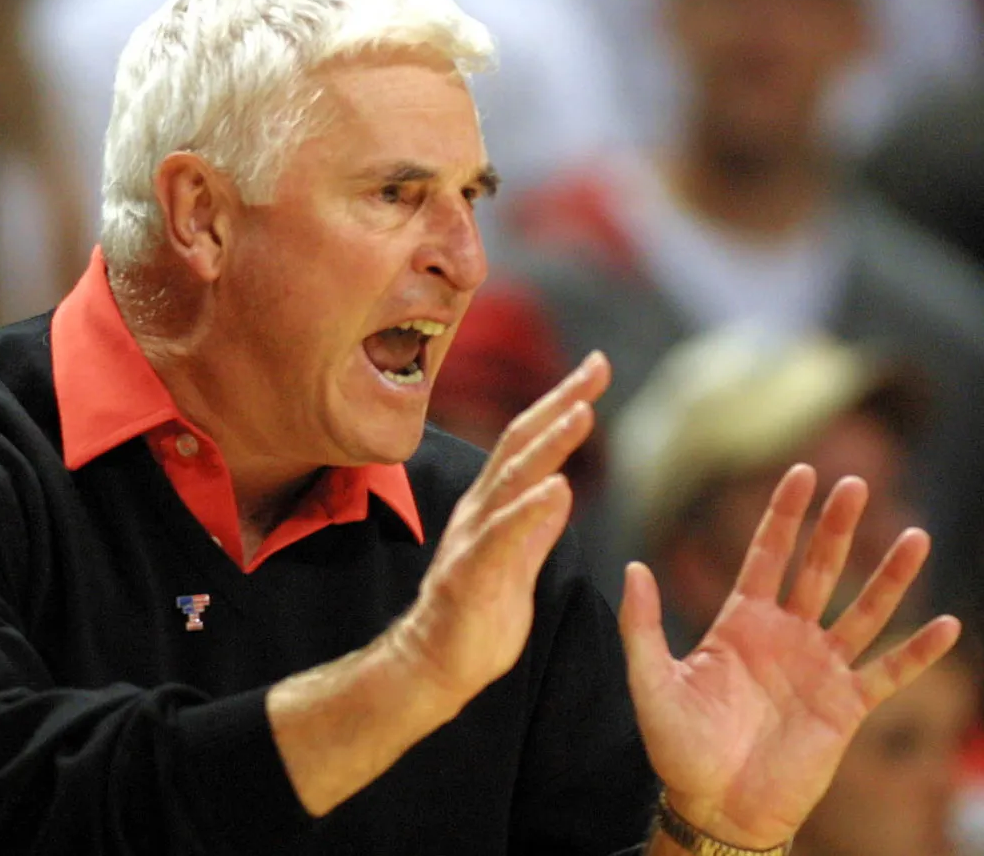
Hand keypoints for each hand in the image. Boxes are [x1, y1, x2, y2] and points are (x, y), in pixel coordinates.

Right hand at [392, 351, 610, 706]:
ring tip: (582, 413)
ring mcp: (473, 538)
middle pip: (521, 443)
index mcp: (494, 504)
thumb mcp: (519, 562)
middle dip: (560, 402)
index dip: (562, 402)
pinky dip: (529, 509)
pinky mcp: (471, 573)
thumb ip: (537, 526)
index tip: (596, 368)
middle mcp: (481, 509)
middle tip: (596, 366)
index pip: (530, 441)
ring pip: (512, 480)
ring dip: (548, 445)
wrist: (434, 665)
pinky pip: (502, 536)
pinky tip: (558, 488)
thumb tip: (562, 489)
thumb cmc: (477, 615)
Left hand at [619, 465, 960, 848]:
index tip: (800, 473)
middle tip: (855, 482)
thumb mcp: (650, 680)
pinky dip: (917, 652)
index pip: (766, 554)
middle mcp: (785, 635)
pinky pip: (887, 673)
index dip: (783, 516)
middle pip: (817, 569)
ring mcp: (819, 668)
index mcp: (740, 621)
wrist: (715, 807)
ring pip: (862, 610)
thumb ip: (641, 624)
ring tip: (916, 535)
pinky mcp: (845, 707)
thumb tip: (634, 566)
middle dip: (836, 527)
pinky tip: (946, 624)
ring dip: (889, 576)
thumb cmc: (678, 745)